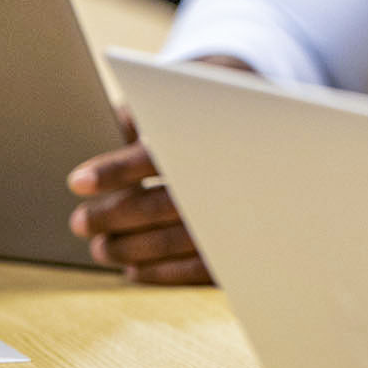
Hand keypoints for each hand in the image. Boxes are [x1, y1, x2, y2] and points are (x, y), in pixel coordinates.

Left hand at [66, 56, 253, 284]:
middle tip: (81, 222)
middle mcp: (232, 178)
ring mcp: (242, 215)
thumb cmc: (226, 111)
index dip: (114, 171)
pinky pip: (200, 269)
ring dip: (130, 249)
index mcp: (216, 135)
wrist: (289, 125)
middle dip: (113, 217)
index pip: (154, 156)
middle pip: (159, 206)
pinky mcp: (247, 245)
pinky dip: (162, 274)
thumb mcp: (191, 93)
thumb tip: (101, 127)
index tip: (78, 181)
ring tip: (101, 247)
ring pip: (176, 241)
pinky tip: (134, 270)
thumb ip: (147, 112)